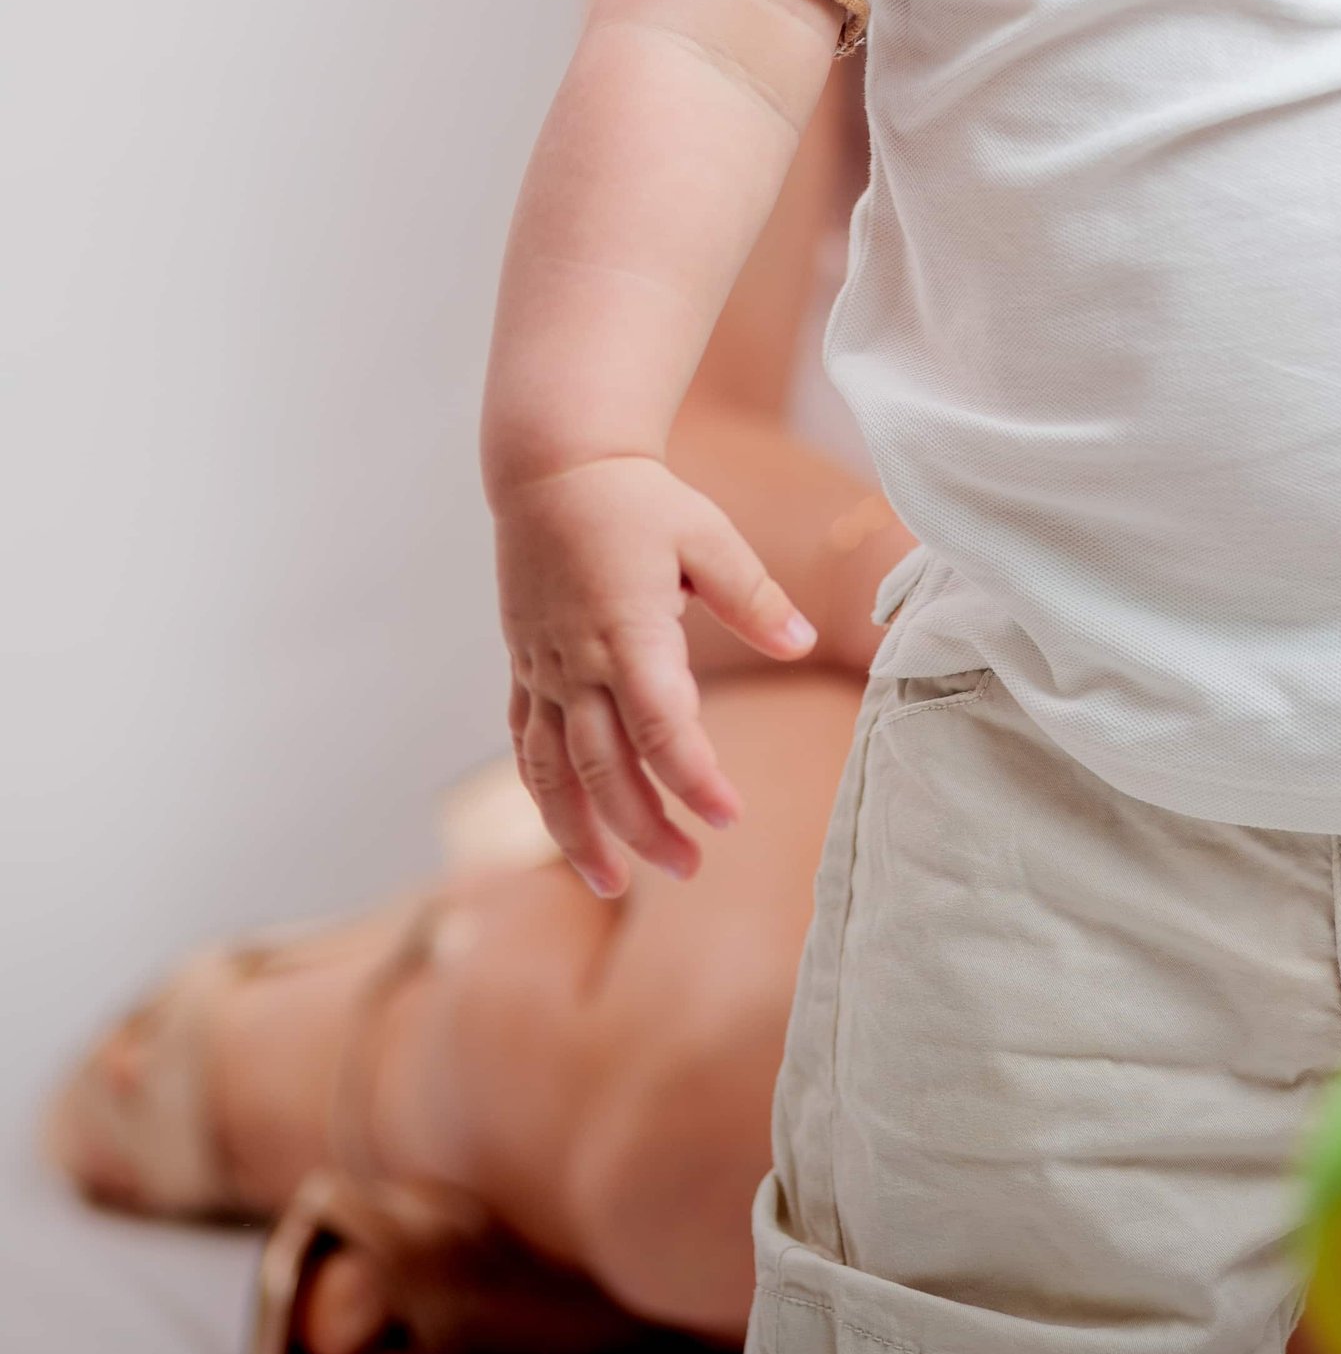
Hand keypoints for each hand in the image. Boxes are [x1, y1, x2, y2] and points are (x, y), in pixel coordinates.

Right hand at [494, 453, 815, 894]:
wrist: (554, 468)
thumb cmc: (639, 500)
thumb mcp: (709, 535)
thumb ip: (755, 597)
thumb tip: (802, 644)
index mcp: (628, 630)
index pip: (661, 726)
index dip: (694, 778)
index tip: (729, 815)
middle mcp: (577, 661)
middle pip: (606, 768)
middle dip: (645, 827)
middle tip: (690, 867)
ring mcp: (544, 669)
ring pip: (553, 773)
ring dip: (580, 834)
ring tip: (614, 885)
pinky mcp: (524, 667)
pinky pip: (525, 746)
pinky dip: (544, 795)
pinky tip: (567, 829)